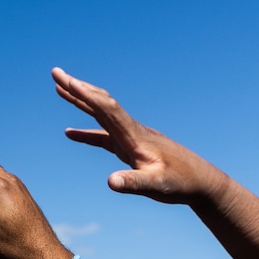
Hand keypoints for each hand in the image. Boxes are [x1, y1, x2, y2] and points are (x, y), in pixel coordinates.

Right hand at [53, 67, 227, 203]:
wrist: (202, 182)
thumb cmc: (182, 183)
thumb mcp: (158, 186)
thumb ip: (134, 183)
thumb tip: (110, 182)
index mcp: (134, 136)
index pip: (107, 109)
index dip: (86, 95)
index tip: (66, 81)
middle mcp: (130, 131)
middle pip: (100, 103)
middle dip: (77, 88)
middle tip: (55, 73)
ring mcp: (130, 138)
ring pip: (100, 114)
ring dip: (80, 100)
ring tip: (59, 89)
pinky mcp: (130, 148)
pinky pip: (103, 135)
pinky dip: (85, 132)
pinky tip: (70, 133)